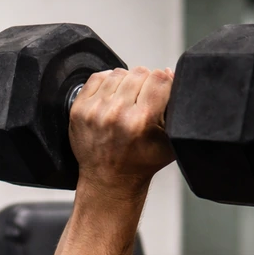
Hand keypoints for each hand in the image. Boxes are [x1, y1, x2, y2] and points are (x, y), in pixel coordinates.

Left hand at [70, 66, 175, 199]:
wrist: (109, 182)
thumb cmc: (140, 164)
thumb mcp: (169, 141)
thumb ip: (174, 107)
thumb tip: (169, 72)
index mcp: (141, 121)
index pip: (160, 78)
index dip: (164, 83)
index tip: (160, 92)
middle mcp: (116, 113)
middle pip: (139, 72)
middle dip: (145, 83)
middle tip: (142, 101)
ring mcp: (95, 111)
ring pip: (118, 73)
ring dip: (126, 83)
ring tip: (127, 101)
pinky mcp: (79, 110)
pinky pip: (97, 78)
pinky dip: (107, 83)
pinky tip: (112, 98)